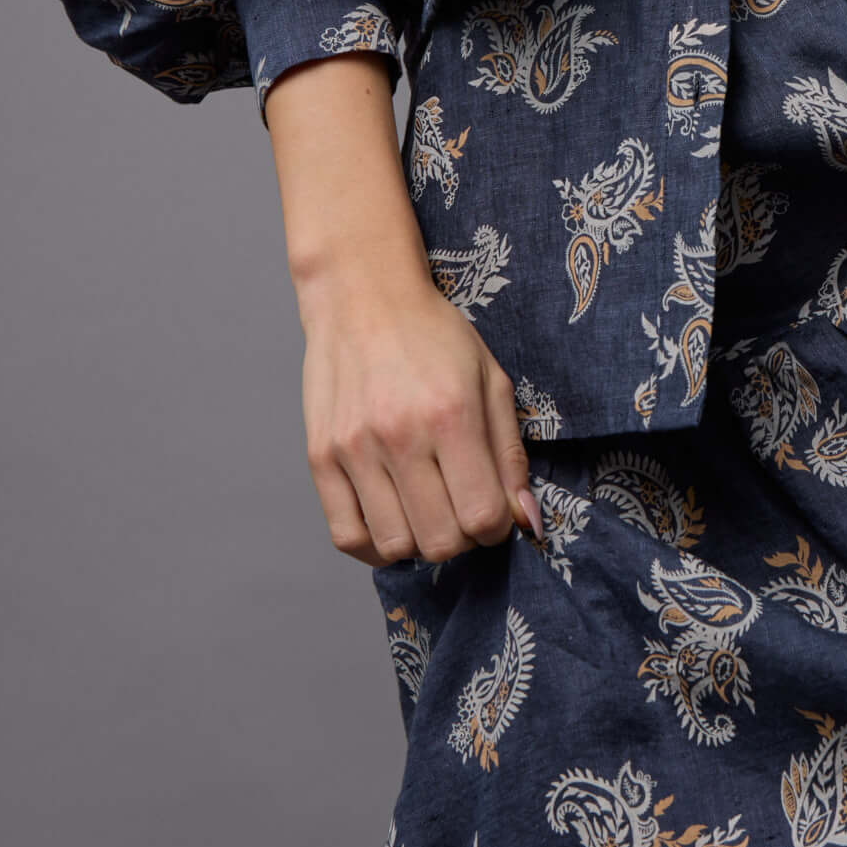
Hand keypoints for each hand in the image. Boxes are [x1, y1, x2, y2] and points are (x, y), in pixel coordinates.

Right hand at [297, 270, 542, 567]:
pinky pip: (346, 536)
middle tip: (460, 509)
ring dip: (420, 541)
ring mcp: (353, 450)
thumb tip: (525, 520)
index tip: (494, 511)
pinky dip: (375, 546)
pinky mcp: (320, 458)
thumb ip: (510, 455)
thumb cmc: (434, 338)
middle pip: (440, 541)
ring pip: (395, 546)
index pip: (483, 516)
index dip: (498, 526)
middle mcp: (399, 437)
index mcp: (451, 415)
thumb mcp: (491, 381)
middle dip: (462, 538)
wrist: (363, 299)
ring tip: (427, 510)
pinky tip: (393, 522)